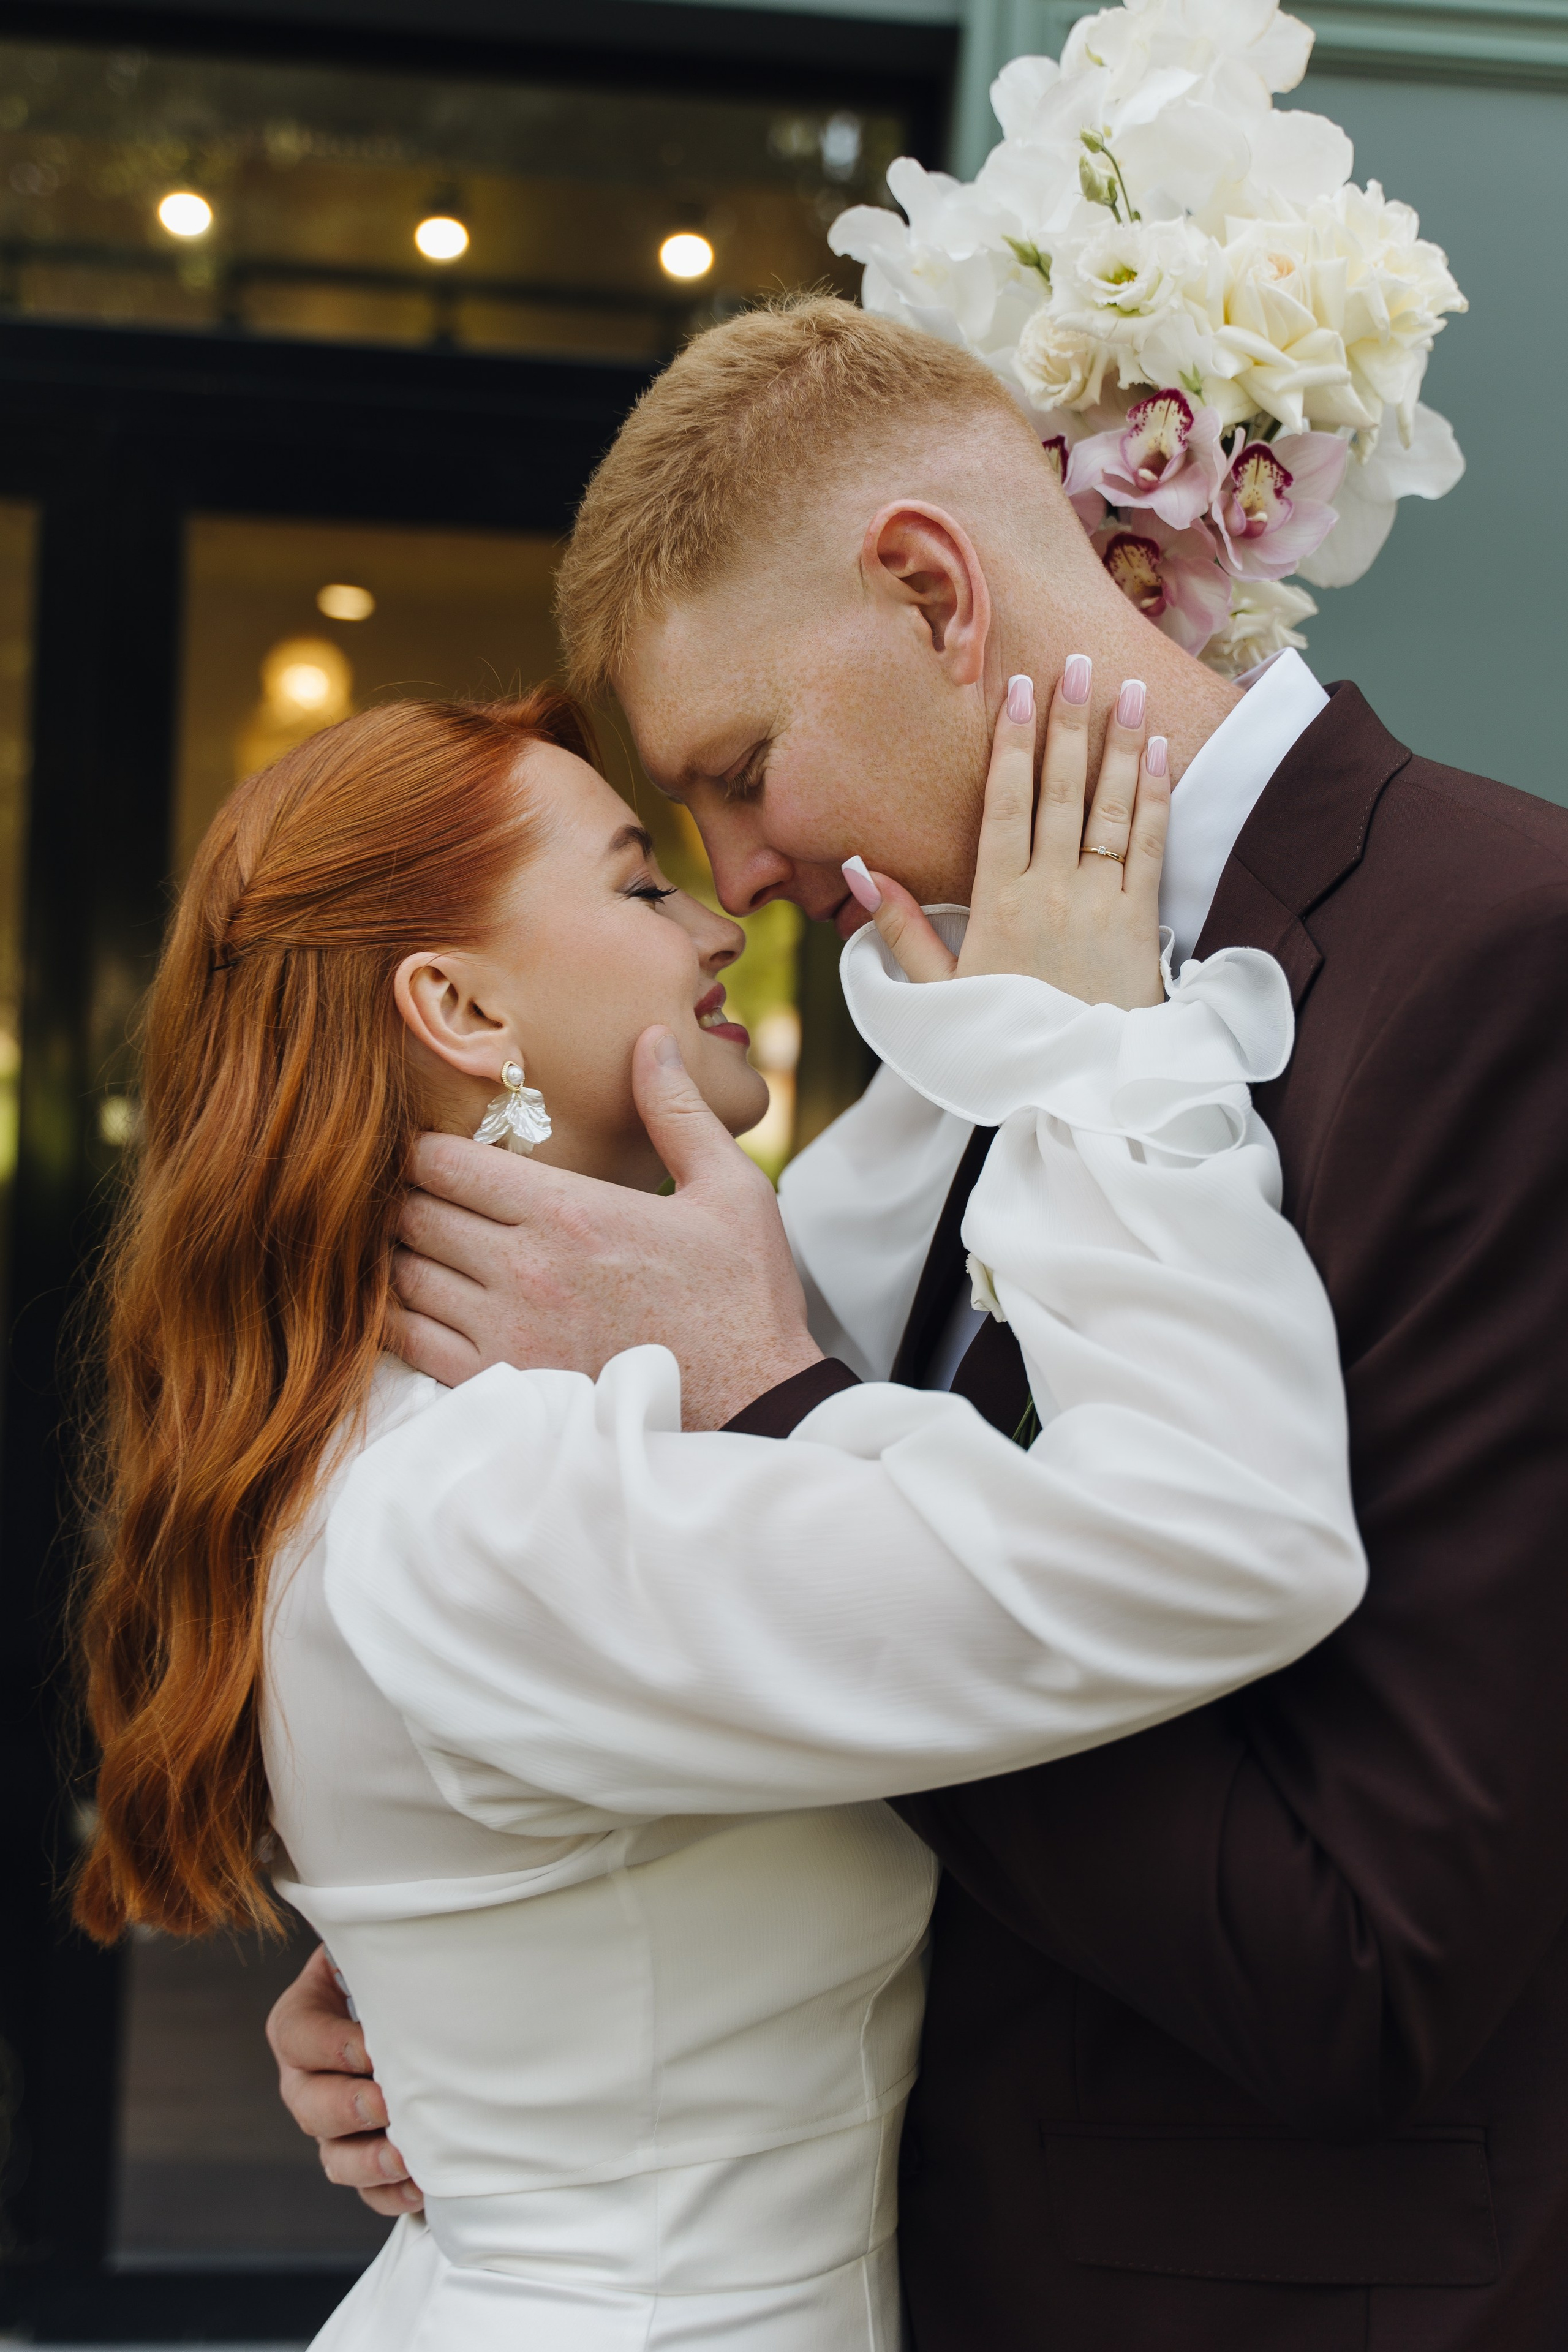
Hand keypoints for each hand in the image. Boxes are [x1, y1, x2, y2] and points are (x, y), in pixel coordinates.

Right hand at [265, 1944, 423, 2218]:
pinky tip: (421, 2185)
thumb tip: (402, 1931)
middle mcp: (304, 2081)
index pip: (300, 2038)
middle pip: (310, 2106)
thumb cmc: (388, 1972)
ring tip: (407, 2155)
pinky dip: (390, 2193)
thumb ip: (371, 1951)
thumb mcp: (366, 1952)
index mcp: (298, 2024)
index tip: (375, 2049)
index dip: (334, 2047)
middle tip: (389, 2103)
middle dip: (350, 2108)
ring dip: (369, 2161)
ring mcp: (329, 2127)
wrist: (406, 2002)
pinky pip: (365, 2191)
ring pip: (333, 2157)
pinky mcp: (359, 2157)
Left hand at [389, 1027, 822, 1428]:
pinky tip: (422, 1306)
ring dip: (404, 1257)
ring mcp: (506, 1332)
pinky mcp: (501, 1386)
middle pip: (413, 1215)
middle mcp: (524, 1268)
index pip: (444, 1162)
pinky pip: (409, 1344)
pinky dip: (399, 1319)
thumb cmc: (743, 1296)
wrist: (754, 1406)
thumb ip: (677, 1110)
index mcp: (570, 1210)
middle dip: (411, 1199)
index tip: (439, 1151)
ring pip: (401, 1277)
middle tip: (427, 1198)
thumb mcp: (730, 1188)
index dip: (427, 1149)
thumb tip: (651, 1039)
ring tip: (426, 1249)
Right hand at [845, 665, 1169, 1008]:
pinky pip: (1150, 847)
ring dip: (1122, 745)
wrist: (1076, 1087)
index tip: (1015, 690)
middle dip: (1068, 723)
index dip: (1010, 744)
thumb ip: (903, 930)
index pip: (1003, 805)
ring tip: (1130, 689)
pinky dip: (1157, 797)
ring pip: (1110, 810)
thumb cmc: (1003, 1039)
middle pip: (1060, 792)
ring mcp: (1099, 904)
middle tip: (1074, 663)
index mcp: (997, 901)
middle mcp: (1050, 891)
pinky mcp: (1141, 922)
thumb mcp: (939, 991)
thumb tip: (861, 870)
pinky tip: (1162, 753)